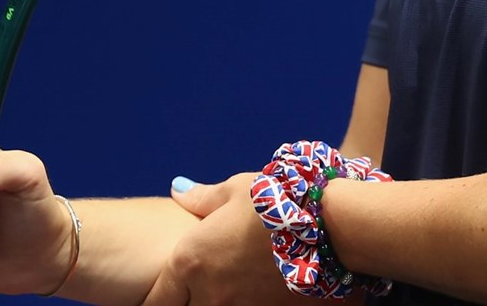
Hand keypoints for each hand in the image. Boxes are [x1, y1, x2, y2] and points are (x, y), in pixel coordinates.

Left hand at [143, 173, 302, 305]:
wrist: (330, 226)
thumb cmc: (279, 201)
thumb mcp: (237, 191)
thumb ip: (202, 198)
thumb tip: (178, 191)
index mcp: (190, 261)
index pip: (156, 301)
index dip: (156, 300)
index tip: (164, 296)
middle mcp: (209, 294)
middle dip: (188, 302)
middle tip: (203, 289)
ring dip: (218, 303)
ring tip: (237, 289)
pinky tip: (261, 295)